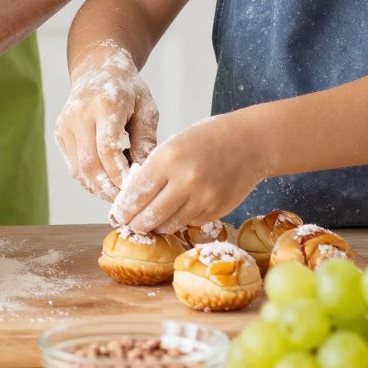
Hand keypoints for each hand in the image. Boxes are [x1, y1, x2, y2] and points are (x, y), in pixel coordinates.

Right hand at [55, 41, 158, 202]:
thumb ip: (146, 139)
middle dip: (109, 188)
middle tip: (127, 203)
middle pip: (90, 164)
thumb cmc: (128, 90)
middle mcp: (79, 114)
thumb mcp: (147, 108)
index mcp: (105, 104)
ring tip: (117, 197)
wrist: (98, 68)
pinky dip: (89, 180)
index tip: (135, 190)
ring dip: (98, 188)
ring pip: (78, 169)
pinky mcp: (59, 133)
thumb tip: (145, 173)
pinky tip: (105, 184)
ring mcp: (65, 124)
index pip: (107, 149)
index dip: (120, 175)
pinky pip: (73, 165)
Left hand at [109, 115, 261, 239]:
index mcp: (168, 159)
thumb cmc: (205, 140)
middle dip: (136, 224)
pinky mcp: (216, 211)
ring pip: (168, 225)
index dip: (123, 209)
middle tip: (131, 224)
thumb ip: (153, 171)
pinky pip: (188, 224)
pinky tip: (177, 211)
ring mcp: (203, 199)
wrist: (249, 143)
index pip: (135, 194)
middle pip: (149, 217)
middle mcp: (185, 181)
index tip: (117, 214)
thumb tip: (131, 200)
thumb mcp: (173, 145)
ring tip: (151, 221)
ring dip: (156, 226)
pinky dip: (179, 221)